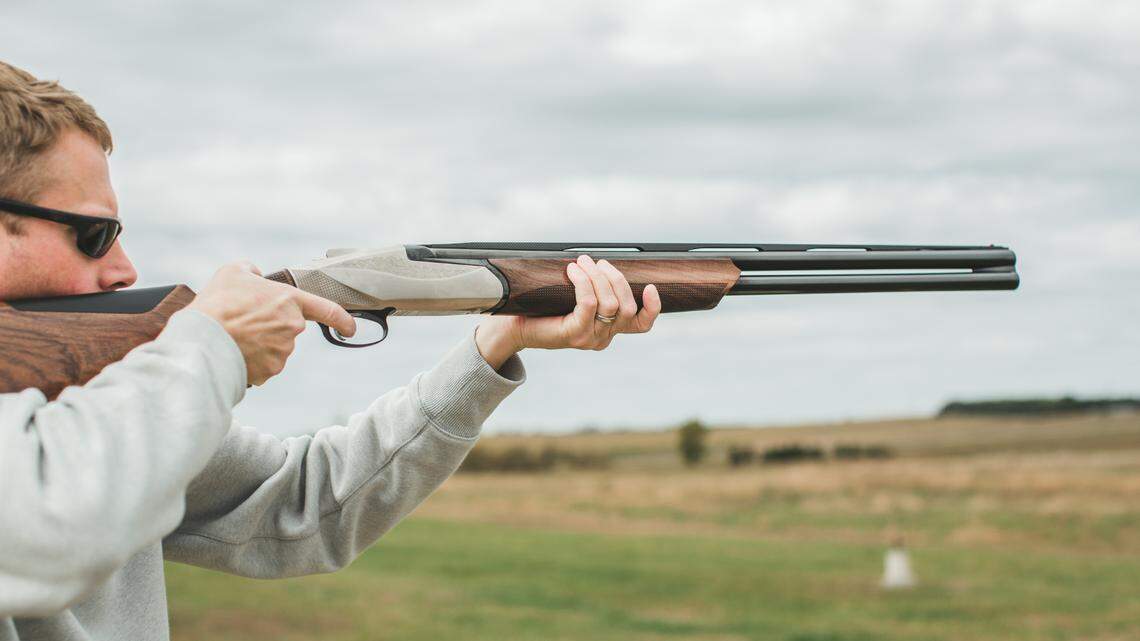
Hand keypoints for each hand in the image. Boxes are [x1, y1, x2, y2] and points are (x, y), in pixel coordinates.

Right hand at [187, 262, 355, 385]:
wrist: (203, 340)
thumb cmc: (218, 303)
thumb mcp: (234, 272)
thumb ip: (252, 271)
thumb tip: (257, 278)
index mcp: (290, 301)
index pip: (328, 310)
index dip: (342, 320)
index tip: (350, 328)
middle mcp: (292, 327)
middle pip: (286, 328)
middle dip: (269, 326)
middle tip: (242, 321)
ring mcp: (282, 352)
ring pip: (274, 347)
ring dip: (259, 343)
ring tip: (234, 335)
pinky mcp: (270, 371)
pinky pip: (264, 365)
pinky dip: (251, 360)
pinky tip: (234, 351)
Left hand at [475, 255, 661, 367]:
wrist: (516, 326)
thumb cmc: (546, 307)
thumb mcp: (575, 297)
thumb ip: (594, 288)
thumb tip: (604, 263)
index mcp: (609, 330)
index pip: (641, 325)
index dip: (652, 307)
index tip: (649, 286)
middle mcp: (603, 337)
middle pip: (627, 307)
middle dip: (615, 279)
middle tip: (597, 262)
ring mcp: (590, 338)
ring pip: (609, 304)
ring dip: (597, 276)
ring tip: (581, 262)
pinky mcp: (574, 334)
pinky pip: (588, 303)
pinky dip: (583, 282)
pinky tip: (573, 271)